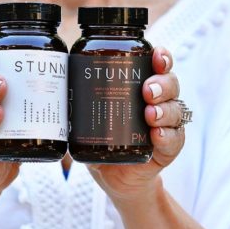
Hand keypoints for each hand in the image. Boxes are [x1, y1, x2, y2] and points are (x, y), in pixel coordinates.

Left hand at [87, 47, 185, 204]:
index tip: (156, 54)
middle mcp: (159, 101)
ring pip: (176, 109)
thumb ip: (76, 97)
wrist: (113, 174)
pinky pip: (176, 140)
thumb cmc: (101, 135)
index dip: (161, 57)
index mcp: (142, 85)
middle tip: (147, 90)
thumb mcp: (87, 114)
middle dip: (161, 83)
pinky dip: (168, 136)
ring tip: (150, 114)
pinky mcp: (167, 149)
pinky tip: (157, 135)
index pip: (157, 64)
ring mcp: (166, 125)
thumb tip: (53, 79)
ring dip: (165, 110)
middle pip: (170, 83)